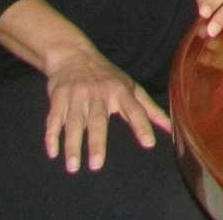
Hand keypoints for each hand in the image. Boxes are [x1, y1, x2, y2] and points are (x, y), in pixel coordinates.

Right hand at [42, 44, 169, 174]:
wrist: (73, 55)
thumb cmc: (107, 76)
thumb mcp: (131, 88)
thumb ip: (149, 110)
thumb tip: (171, 129)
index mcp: (120, 91)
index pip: (134, 110)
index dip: (142, 125)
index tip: (149, 143)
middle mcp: (99, 94)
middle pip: (98, 120)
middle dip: (97, 143)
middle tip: (97, 165)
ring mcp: (77, 96)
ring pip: (74, 123)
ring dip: (72, 145)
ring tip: (73, 166)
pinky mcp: (58, 98)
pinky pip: (53, 119)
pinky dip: (52, 136)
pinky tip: (53, 152)